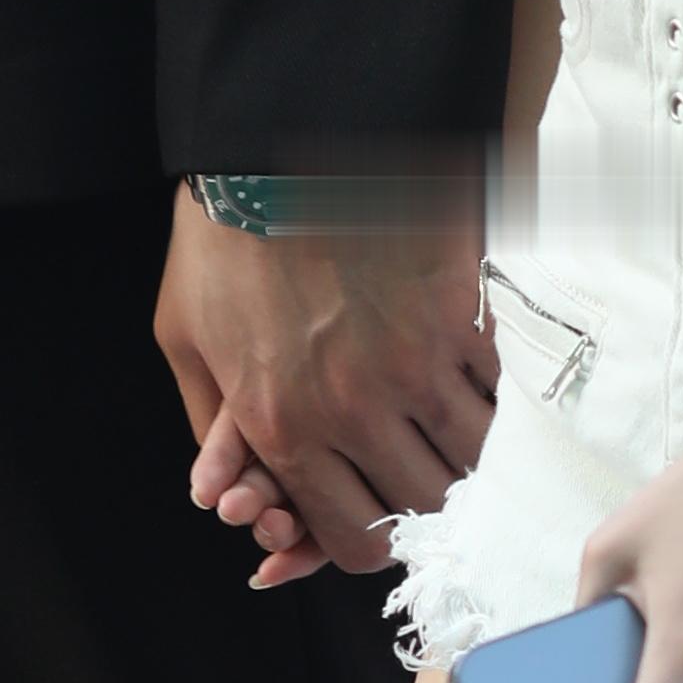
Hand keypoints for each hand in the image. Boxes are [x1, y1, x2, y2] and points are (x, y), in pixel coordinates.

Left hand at [157, 189, 493, 589]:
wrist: (278, 141)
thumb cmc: (224, 235)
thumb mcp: (183, 336)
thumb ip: (211, 425)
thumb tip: (220, 494)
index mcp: (282, 425)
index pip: (354, 537)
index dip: (372, 541)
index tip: (377, 517)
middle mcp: (354, 408)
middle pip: (425, 507)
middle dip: (427, 506)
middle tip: (420, 477)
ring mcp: (415, 364)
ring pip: (474, 458)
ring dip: (468, 458)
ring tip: (452, 438)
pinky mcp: (460, 316)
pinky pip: (499, 391)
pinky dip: (494, 400)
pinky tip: (476, 386)